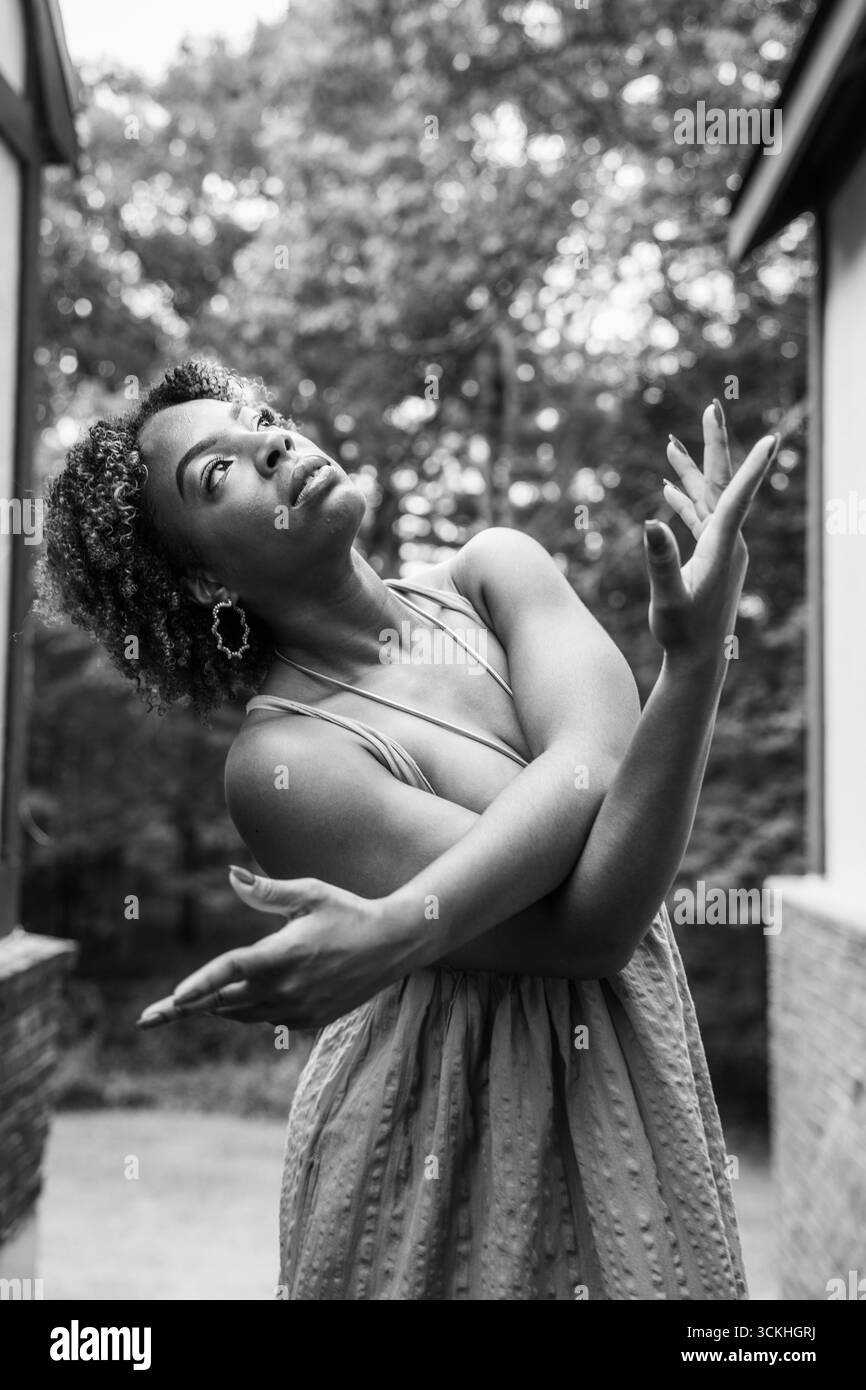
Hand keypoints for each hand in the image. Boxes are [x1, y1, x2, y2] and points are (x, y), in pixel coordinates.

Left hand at [136, 870, 407, 1030]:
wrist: (393, 944)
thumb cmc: (348, 909)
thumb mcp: (310, 893)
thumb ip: (267, 891)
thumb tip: (231, 875)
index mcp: (283, 954)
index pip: (230, 972)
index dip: (197, 986)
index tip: (170, 999)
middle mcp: (288, 987)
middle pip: (223, 1003)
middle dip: (184, 1009)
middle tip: (146, 1019)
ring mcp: (299, 1008)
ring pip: (243, 1013)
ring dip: (217, 1006)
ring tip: (186, 1005)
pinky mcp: (310, 1019)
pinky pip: (267, 1018)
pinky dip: (249, 1009)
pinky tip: (241, 999)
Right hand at [645, 400, 778, 666]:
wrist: (698, 659)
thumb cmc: (682, 632)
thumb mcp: (667, 598)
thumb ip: (661, 560)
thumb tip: (650, 522)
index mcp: (721, 546)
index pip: (736, 497)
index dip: (751, 466)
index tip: (770, 438)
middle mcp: (727, 541)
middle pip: (723, 484)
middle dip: (714, 446)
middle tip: (711, 408)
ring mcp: (721, 547)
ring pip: (709, 498)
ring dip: (691, 472)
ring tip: (672, 445)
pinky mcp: (712, 555)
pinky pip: (701, 518)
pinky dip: (685, 501)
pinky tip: (669, 490)